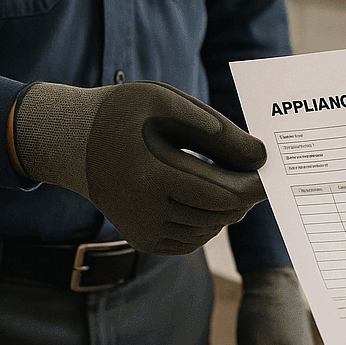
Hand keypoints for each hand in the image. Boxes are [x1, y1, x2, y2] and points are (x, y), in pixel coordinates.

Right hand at [11, 80, 266, 254]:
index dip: (254, 186)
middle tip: (259, 172)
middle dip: (246, 195)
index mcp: (150, 177)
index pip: (222, 195)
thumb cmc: (120, 115)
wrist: (71, 145)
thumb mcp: (163, 101)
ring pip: (211, 228)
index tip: (274, 171)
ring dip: (229, 206)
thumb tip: (260, 156)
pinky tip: (204, 193)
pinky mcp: (144, 242)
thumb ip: (215, 126)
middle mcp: (145, 214)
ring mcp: (143, 234)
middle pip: (220, 215)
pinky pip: (194, 238)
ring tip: (229, 176)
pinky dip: (209, 219)